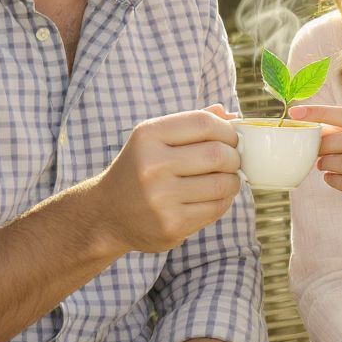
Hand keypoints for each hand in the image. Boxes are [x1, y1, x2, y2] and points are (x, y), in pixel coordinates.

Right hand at [92, 105, 241, 253]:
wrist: (106, 213)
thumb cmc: (140, 169)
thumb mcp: (155, 138)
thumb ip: (191, 124)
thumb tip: (233, 116)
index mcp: (147, 136)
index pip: (204, 123)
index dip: (227, 130)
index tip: (231, 138)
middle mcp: (152, 166)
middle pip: (217, 154)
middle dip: (234, 156)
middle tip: (233, 160)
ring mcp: (161, 199)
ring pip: (222, 184)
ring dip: (233, 180)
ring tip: (227, 178)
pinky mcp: (171, 225)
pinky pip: (216, 209)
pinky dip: (224, 200)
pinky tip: (215, 196)